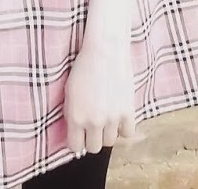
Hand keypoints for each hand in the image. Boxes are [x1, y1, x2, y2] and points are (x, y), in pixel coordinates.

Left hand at [62, 38, 140, 153]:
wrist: (105, 50)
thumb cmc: (83, 68)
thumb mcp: (69, 93)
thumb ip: (71, 115)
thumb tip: (75, 132)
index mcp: (75, 117)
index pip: (75, 147)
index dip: (77, 142)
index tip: (79, 135)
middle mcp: (94, 121)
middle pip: (94, 148)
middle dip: (92, 138)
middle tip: (93, 126)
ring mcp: (112, 118)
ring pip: (110, 141)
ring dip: (107, 133)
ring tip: (106, 118)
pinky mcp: (128, 111)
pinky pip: (127, 133)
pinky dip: (124, 128)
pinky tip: (119, 118)